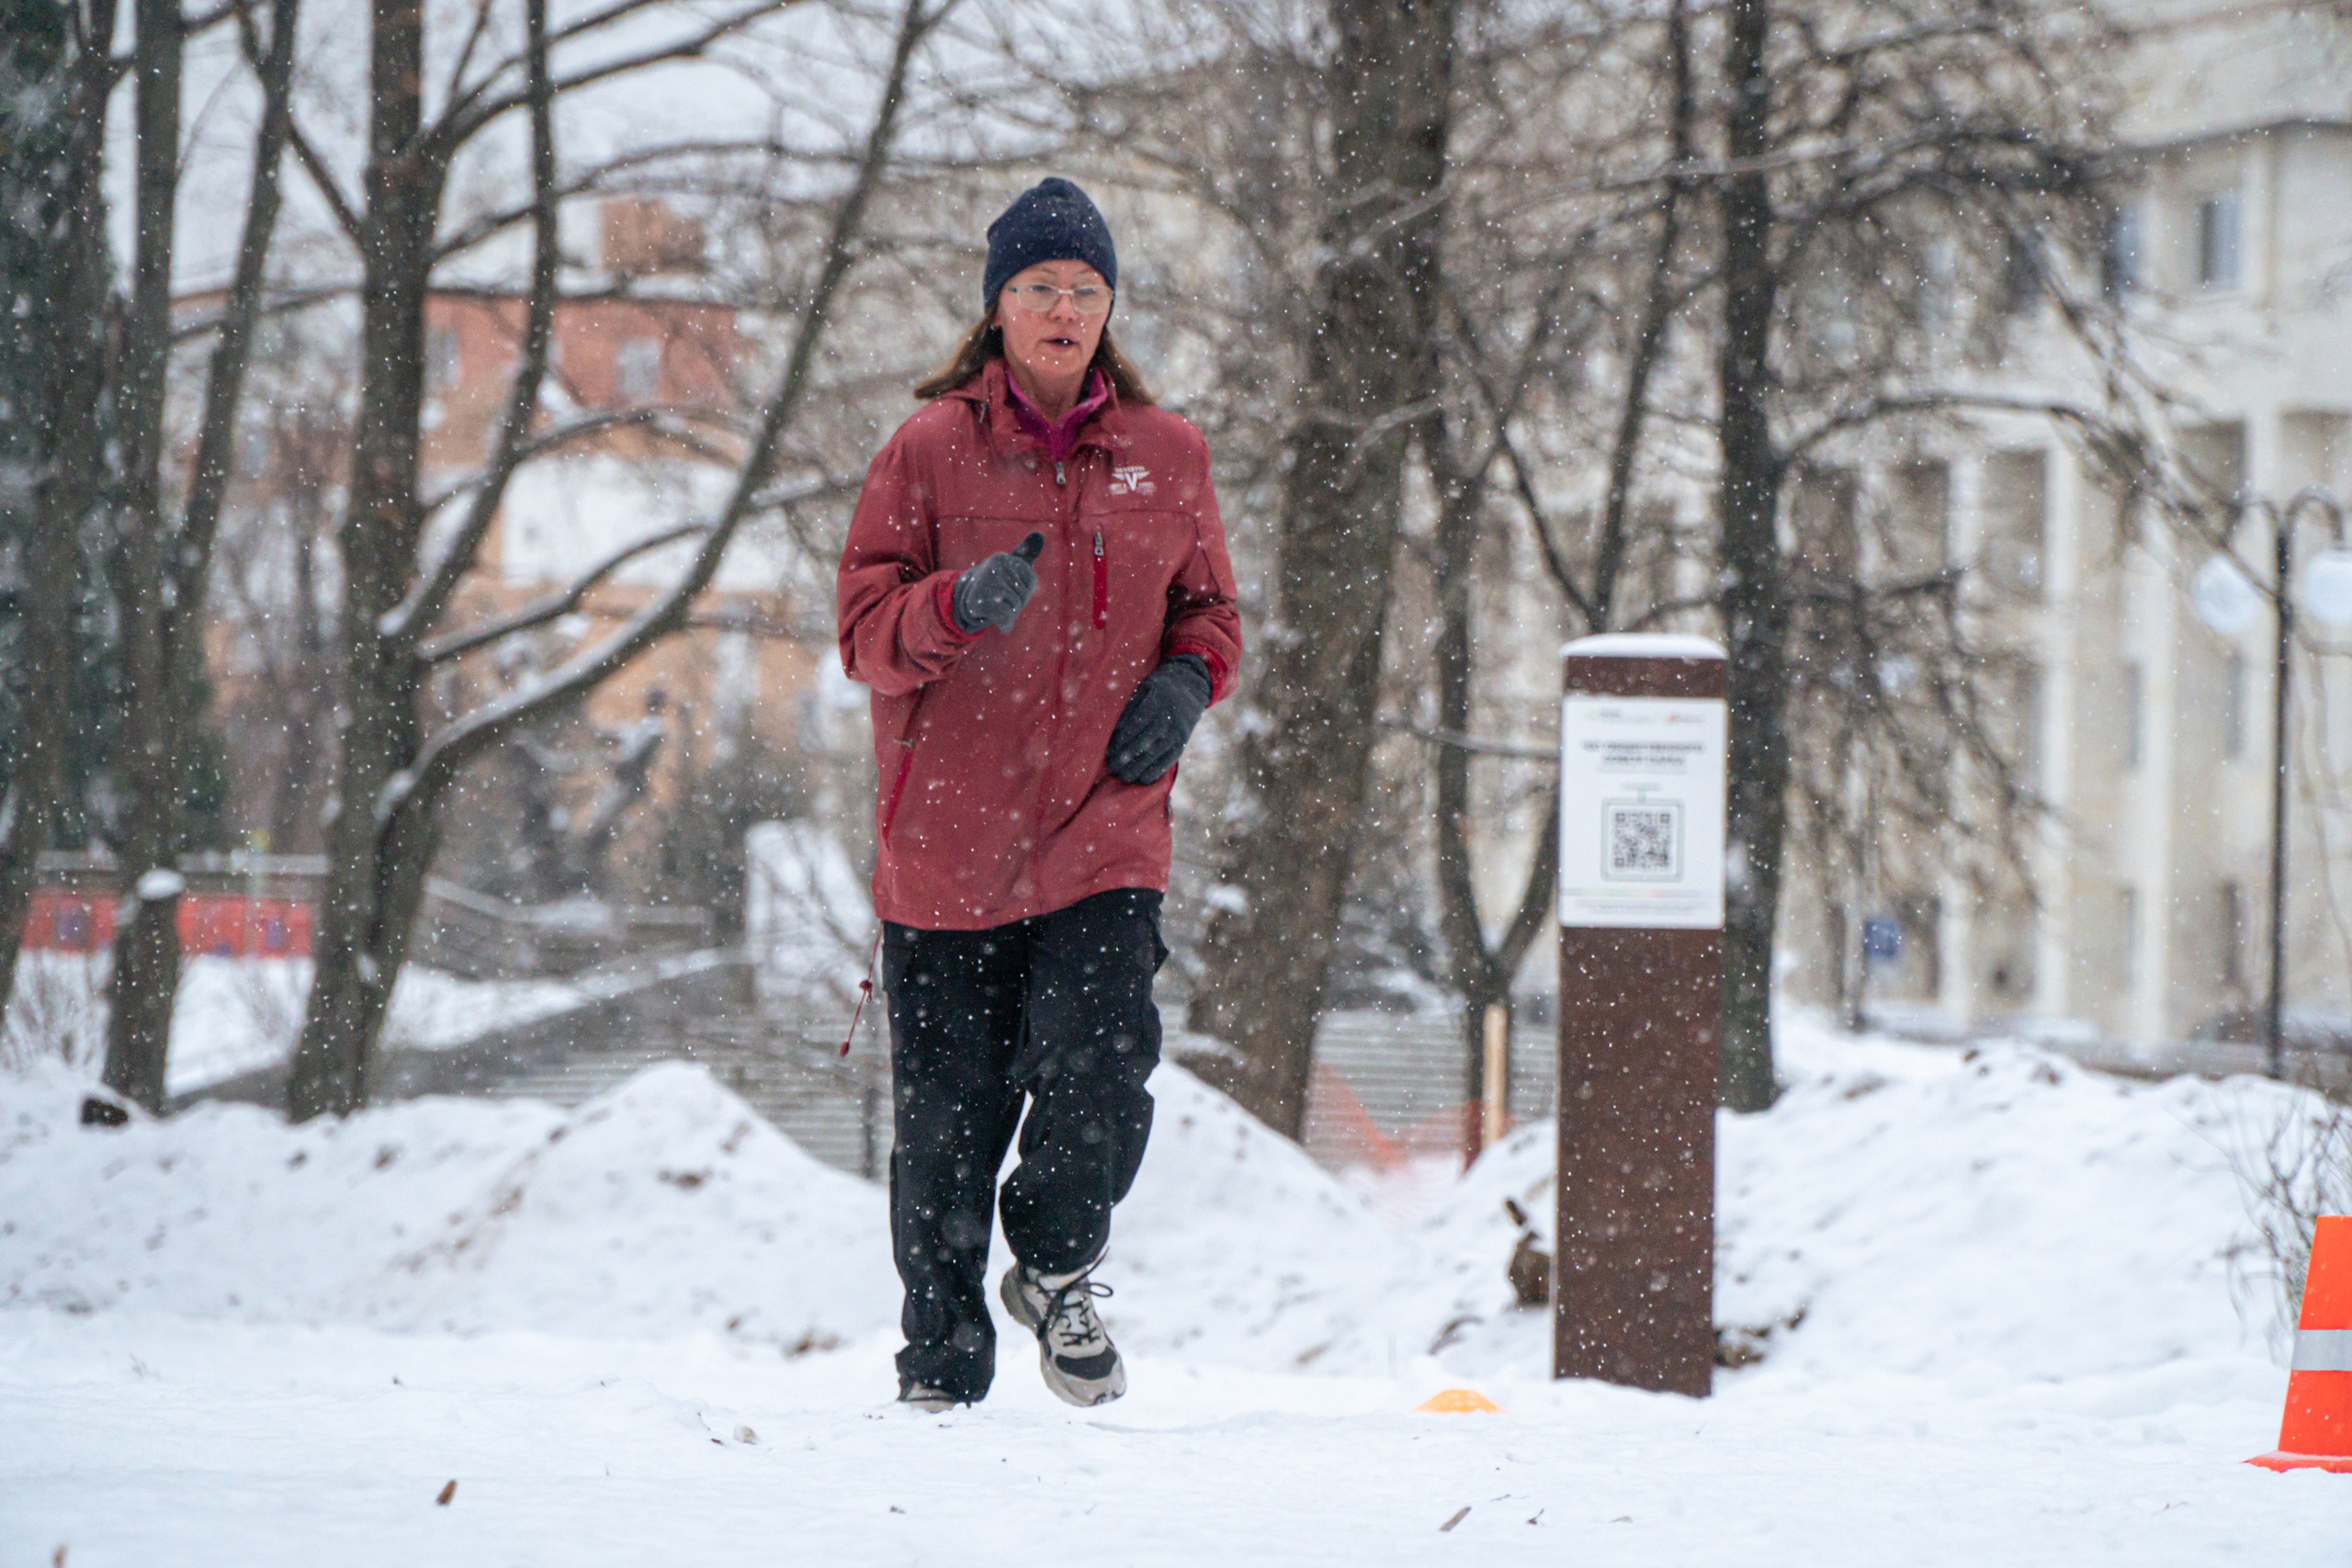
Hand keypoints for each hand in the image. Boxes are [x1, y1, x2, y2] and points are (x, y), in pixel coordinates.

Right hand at [951, 532, 1045, 633]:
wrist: (968, 603)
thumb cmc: (996, 584)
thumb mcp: (1013, 567)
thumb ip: (1026, 552)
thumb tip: (1039, 534)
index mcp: (1001, 558)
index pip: (1031, 580)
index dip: (1025, 589)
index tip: (1008, 586)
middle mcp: (992, 568)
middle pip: (1024, 593)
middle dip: (1017, 602)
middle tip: (1000, 598)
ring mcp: (985, 583)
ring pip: (1016, 605)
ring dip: (1010, 612)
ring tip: (995, 604)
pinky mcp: (981, 602)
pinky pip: (1007, 616)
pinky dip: (1005, 622)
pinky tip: (992, 615)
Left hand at [1106, 656, 1211, 783]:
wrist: (1189, 688)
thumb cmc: (1157, 690)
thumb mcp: (1143, 690)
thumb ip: (1130, 709)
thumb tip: (1115, 733)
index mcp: (1157, 700)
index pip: (1137, 723)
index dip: (1123, 739)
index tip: (1110, 752)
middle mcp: (1170, 716)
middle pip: (1147, 740)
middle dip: (1128, 756)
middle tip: (1113, 767)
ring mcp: (1178, 731)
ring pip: (1158, 751)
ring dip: (1140, 766)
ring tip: (1124, 776)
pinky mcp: (1183, 742)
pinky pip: (1170, 759)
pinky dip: (1157, 770)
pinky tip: (1144, 779)